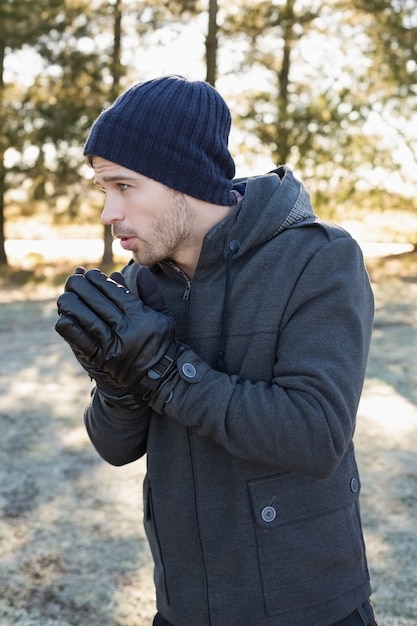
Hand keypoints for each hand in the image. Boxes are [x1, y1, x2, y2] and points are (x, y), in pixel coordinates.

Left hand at [55, 268, 175, 390]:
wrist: (159, 375)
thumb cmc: (159, 340)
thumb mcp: (162, 315)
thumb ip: (151, 293)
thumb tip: (140, 272)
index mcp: (141, 316)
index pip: (115, 292)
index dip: (98, 280)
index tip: (89, 273)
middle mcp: (127, 330)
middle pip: (98, 303)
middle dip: (82, 288)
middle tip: (73, 280)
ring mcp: (113, 346)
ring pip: (87, 320)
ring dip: (72, 305)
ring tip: (65, 296)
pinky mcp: (102, 360)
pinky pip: (82, 342)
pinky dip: (70, 329)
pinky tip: (63, 318)